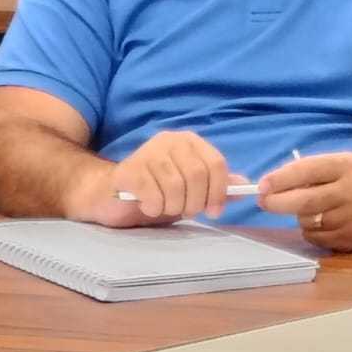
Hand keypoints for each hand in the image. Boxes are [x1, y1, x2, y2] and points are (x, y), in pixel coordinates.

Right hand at [84, 130, 238, 225]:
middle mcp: (169, 140)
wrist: (109, 193)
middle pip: (197, 174)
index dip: (219, 191)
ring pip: (176, 186)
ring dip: (173, 206)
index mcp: (188, 141)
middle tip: (184, 211)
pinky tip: (148, 205)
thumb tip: (242, 183)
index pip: (216, 163)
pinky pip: (154, 194)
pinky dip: (155, 207)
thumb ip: (213, 185)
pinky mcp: (129, 169)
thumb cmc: (153, 191)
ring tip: (164, 207)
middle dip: (195, 202)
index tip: (213, 211)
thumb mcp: (189, 190)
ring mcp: (148, 152)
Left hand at [259, 149, 351, 251]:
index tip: (262, 185)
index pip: (307, 171)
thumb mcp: (344, 162)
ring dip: (298, 215)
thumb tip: (276, 182)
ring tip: (308, 207)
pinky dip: (311, 230)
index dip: (281, 179)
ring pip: (308, 221)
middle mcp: (351, 193)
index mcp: (347, 167)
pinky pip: (317, 238)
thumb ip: (314, 169)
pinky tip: (321, 221)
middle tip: (263, 201)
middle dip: (277, 202)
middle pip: (304, 201)